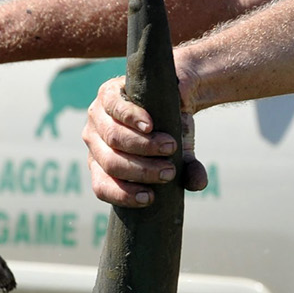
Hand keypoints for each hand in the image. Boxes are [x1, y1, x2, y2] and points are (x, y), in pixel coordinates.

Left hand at [83, 74, 209, 206]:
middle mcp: (94, 143)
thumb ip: (188, 170)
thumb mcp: (181, 154)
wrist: (174, 96)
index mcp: (101, 165)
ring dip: (143, 146)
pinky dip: (134, 119)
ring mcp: (96, 119)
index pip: (102, 186)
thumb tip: (199, 183)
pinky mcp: (106, 94)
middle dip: (141, 170)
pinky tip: (150, 126)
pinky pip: (115, 109)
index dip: (123, 195)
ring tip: (170, 147)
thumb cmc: (171, 132)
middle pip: (110, 163)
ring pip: (113, 138)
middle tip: (169, 171)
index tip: (150, 198)